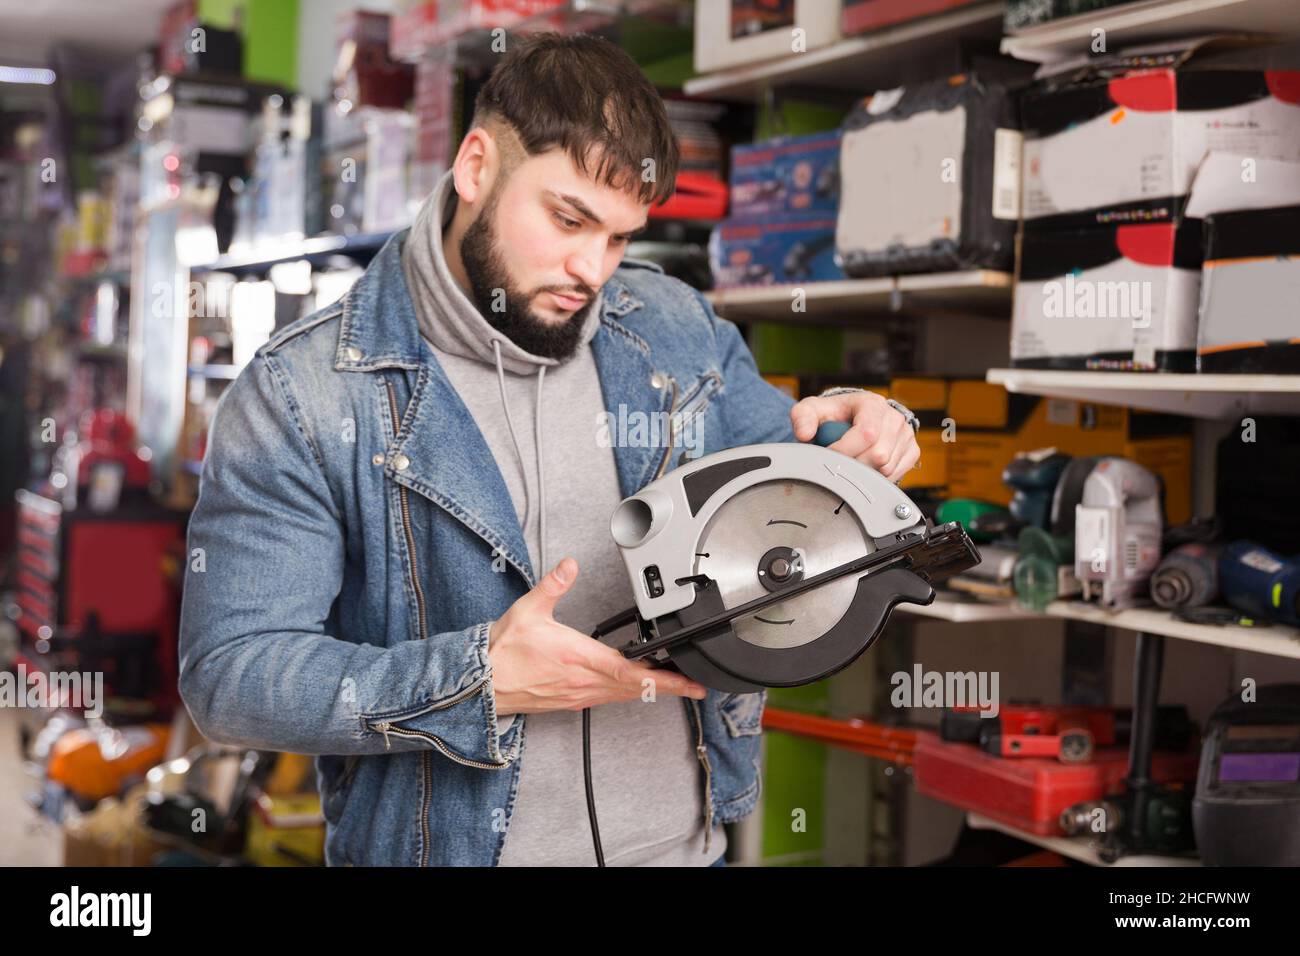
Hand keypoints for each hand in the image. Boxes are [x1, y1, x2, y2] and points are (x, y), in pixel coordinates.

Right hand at [487, 556, 709, 716]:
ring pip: (623, 695)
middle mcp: (584, 681)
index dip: (661, 677)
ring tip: (672, 686)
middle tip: (693, 686)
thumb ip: (553, 586)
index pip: (630, 670)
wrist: (481, 685)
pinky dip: (626, 693)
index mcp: (579, 658)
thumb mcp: (528, 610)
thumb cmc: (504, 652)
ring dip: (649, 691)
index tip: (686, 681)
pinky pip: (607, 699)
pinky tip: (632, 686)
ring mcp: (578, 694)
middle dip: (668, 687)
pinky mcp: (571, 701)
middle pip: (636, 688)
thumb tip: (569, 566)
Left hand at [790, 391, 920, 480]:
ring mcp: (906, 434)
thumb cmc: (833, 415)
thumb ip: (802, 417)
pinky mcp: (912, 451)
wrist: (854, 418)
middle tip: (837, 463)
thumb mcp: (812, 410)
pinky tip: (865, 468)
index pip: (866, 433)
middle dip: (852, 464)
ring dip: (864, 472)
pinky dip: (877, 478)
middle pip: (878, 455)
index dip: (845, 450)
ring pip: (886, 468)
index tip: (828, 456)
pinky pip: (896, 475)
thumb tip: (804, 434)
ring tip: (850, 462)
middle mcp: (893, 417)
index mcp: (872, 404)